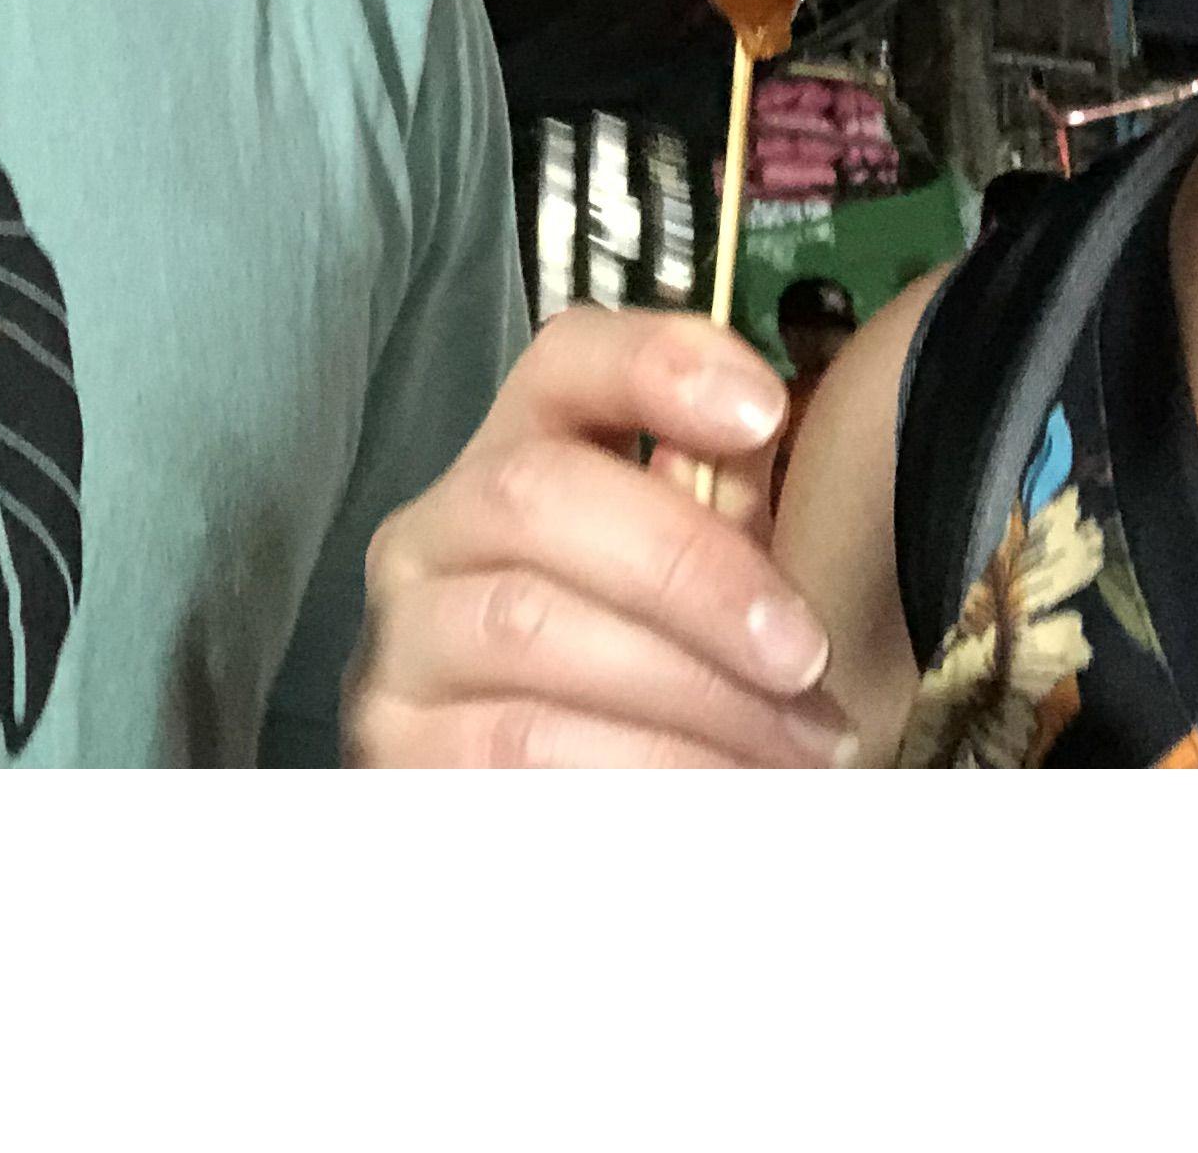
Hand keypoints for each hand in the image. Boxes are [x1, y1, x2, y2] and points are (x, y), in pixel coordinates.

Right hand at [346, 306, 859, 767]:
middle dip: (690, 571)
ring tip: (788, 748)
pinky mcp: (395, 755)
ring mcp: (402, 644)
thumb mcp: (686, 598)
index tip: (765, 412)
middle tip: (802, 653)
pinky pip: (515, 750)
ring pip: (530, 628)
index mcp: (514, 463)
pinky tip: (717, 796)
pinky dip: (638, 772)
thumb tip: (752, 449)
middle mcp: (433, 535)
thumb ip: (717, 518)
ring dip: (684, 693)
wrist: (534, 835)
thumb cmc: (635, 698)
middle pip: (537, 494)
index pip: (566, 361)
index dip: (659, 364)